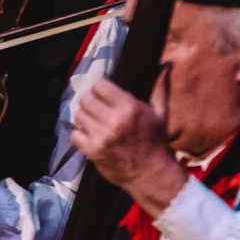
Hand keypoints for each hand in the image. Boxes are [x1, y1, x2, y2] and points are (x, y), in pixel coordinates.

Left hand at [70, 77, 186, 216]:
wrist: (152, 174)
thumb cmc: (156, 141)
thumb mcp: (160, 113)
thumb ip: (159, 87)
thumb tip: (164, 65)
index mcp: (130, 107)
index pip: (99, 86)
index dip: (100, 91)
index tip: (105, 98)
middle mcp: (114, 120)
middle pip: (85, 99)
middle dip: (91, 104)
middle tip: (99, 112)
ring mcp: (102, 136)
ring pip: (78, 115)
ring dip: (85, 120)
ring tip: (97, 126)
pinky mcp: (92, 150)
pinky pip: (74, 134)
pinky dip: (80, 136)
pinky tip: (92, 138)